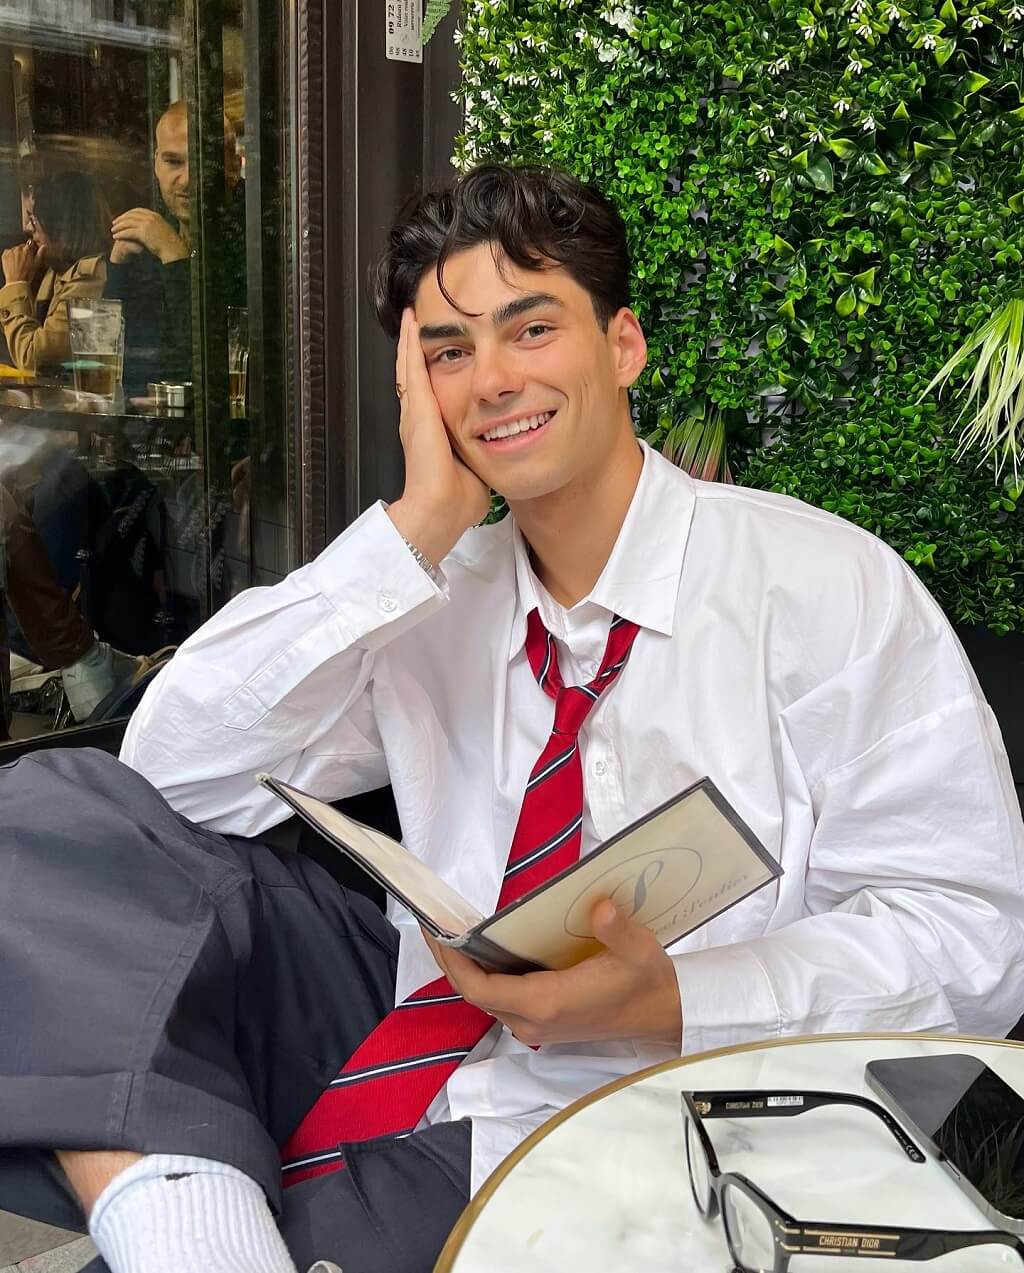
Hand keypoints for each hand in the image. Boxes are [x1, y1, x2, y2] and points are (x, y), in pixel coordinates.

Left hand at [2, 239, 39, 284]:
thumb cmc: (27, 274)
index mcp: (27, 249)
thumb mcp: (37, 263)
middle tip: (25, 261)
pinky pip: (8, 253)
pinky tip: (13, 263)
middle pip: (22, 247)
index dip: (31, 248)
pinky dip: (10, 256)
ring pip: (15, 250)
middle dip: (24, 252)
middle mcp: (18, 248)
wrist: (17, 281)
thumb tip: (44, 246)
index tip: (31, 253)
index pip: (30, 244)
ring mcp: (10, 251)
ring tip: (19, 263)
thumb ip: (41, 253)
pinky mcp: (4, 255)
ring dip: (17, 254)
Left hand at [110, 208, 187, 264]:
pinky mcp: (143, 233)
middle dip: (121, 219)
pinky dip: (121, 234)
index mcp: (155, 215)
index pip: (138, 211)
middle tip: (114, 223)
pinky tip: (116, 237)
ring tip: (113, 231)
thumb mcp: (164, 230)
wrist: (174, 250)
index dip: (128, 214)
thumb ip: (155, 226)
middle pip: (131, 215)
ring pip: (128, 223)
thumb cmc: (171, 244)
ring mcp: (146, 224)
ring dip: (119, 226)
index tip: (123, 218)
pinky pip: (128, 232)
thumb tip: (149, 228)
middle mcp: (150, 217)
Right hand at [386, 308, 489, 566]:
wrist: (442, 508)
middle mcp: (419, 418)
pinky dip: (411, 343)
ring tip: (412, 315)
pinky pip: (413, 367)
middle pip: (418, 374)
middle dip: (418, 348)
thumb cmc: (460, 499)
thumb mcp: (478, 466)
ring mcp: (415, 411)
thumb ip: (486, 451)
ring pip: (410, 366)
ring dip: (412, 340)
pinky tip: (412, 322)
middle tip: (418, 322)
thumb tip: (504, 447)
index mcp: (433, 432)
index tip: (440, 352)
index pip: (433, 393)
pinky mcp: (417, 408)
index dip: (435, 371)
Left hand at [423, 899, 682, 1047]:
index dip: (452, 963)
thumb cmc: (649, 983)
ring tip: (456, 933)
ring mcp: (539, 1026)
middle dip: (451, 961)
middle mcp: (535, 1020)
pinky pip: (503, 1001)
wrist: (666, 1016)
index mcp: (547, 1003)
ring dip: (467, 970)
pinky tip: (488, 951)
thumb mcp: (639, 951)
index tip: (436, 932)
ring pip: (487, 1000)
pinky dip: (486, 978)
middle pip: (475, 994)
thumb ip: (617, 930)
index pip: (480, 988)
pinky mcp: (546, 1023)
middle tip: (437, 925)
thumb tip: (600, 906)